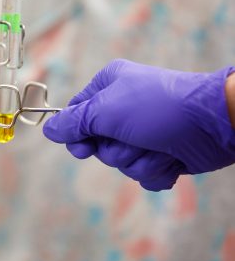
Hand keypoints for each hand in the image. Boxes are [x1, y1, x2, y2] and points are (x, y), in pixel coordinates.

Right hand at [43, 59, 234, 190]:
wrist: (213, 124)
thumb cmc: (156, 108)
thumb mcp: (106, 110)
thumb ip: (74, 122)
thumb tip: (48, 130)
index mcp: (108, 87)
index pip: (76, 114)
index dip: (77, 135)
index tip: (83, 147)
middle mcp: (123, 108)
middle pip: (97, 144)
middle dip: (115, 149)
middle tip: (131, 138)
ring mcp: (142, 132)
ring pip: (120, 162)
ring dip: (138, 159)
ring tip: (157, 146)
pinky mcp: (160, 152)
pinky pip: (142, 174)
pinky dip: (155, 170)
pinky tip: (170, 158)